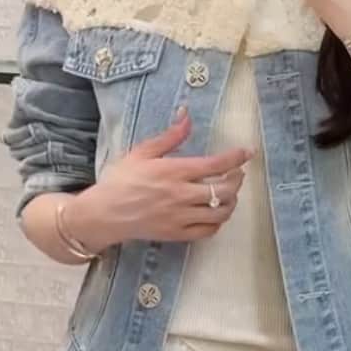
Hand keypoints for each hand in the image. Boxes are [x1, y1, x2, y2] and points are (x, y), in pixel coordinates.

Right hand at [73, 113, 253, 250]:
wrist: (103, 214)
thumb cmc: (120, 180)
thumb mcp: (142, 152)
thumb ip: (169, 137)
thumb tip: (187, 116)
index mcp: (173, 171)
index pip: (216, 164)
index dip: (236, 158)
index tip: (247, 152)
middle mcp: (180, 195)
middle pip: (224, 190)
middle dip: (237, 180)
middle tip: (237, 173)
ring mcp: (180, 217)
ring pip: (220, 213)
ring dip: (231, 202)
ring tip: (229, 194)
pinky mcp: (176, 233)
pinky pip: (207, 231)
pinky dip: (217, 223)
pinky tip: (215, 214)